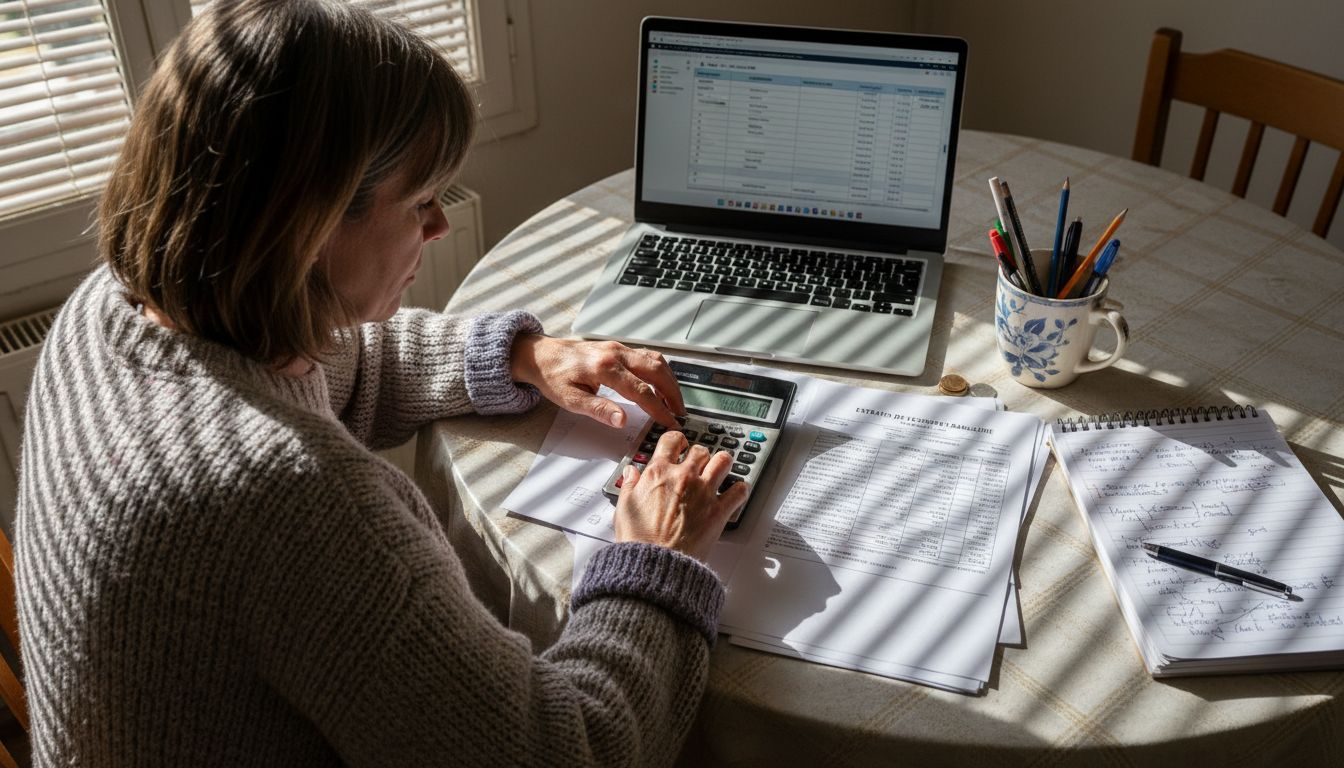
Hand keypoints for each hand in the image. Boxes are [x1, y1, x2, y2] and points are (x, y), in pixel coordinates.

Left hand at [510, 336, 684, 428]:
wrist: (542, 355)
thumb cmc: (554, 376)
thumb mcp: (571, 399)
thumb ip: (598, 410)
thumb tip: (622, 420)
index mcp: (605, 368)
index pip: (642, 392)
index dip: (659, 410)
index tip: (669, 423)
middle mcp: (615, 354)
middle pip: (657, 371)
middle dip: (673, 394)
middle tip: (680, 413)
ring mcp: (619, 348)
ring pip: (655, 360)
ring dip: (669, 381)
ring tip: (675, 401)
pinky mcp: (618, 347)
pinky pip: (647, 356)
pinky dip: (660, 370)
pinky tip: (662, 383)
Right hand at [614, 431, 747, 561]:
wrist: (655, 563)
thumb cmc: (639, 540)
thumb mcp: (624, 507)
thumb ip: (630, 486)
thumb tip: (631, 473)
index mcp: (658, 473)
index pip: (671, 441)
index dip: (677, 440)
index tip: (680, 445)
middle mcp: (683, 477)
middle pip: (700, 450)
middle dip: (700, 455)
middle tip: (699, 463)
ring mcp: (703, 492)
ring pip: (723, 461)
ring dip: (723, 463)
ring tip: (720, 469)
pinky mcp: (719, 511)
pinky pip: (739, 491)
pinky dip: (740, 490)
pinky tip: (736, 492)